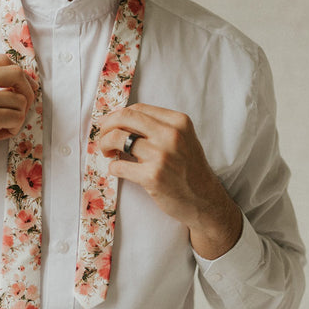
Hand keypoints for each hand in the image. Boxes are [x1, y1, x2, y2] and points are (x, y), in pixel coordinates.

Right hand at [0, 54, 34, 210]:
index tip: (24, 88)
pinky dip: (13, 129)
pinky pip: (17, 117)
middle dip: (27, 91)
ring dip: (17, 117)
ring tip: (1, 127)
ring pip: (20, 100)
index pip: (2, 59)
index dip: (19, 75)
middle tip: (23, 108)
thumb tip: (20, 80)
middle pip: (16, 73)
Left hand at [99, 103, 242, 259]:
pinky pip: (119, 166)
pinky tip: (118, 170)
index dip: (118, 116)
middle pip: (124, 117)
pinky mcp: (152, 177)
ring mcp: (162, 156)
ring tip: (108, 153)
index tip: (111, 126)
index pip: (137, 108)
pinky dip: (113, 167)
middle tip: (103, 137)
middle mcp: (171, 135)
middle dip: (106, 126)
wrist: (205, 200)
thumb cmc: (190, 169)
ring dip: (105, 145)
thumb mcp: (183, 139)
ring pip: (117, 138)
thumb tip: (121, 120)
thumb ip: (159, 127)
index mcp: (178, 121)